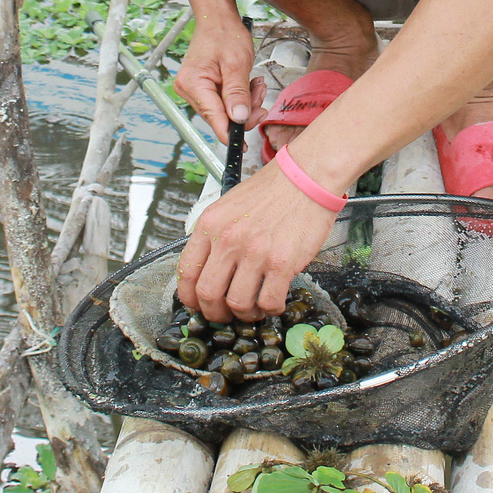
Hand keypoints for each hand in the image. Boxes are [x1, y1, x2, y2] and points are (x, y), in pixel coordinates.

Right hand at [173, 18, 264, 143]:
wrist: (217, 18)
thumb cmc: (225, 34)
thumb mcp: (237, 63)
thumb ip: (238, 93)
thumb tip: (239, 120)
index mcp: (193, 84)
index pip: (213, 118)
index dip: (230, 133)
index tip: (243, 147)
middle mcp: (189, 90)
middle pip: (220, 117)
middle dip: (244, 110)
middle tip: (260, 94)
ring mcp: (195, 90)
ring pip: (225, 110)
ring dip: (244, 102)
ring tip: (256, 83)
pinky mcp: (203, 88)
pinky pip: (224, 101)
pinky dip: (239, 96)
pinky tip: (248, 83)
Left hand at [177, 160, 338, 320]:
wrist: (306, 177)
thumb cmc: (272, 190)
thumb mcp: (229, 205)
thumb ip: (215, 235)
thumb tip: (209, 269)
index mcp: (210, 225)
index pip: (186, 272)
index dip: (190, 297)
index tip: (198, 304)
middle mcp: (228, 240)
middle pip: (207, 295)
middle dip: (215, 313)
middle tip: (226, 315)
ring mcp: (254, 253)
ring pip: (237, 304)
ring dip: (245, 314)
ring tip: (254, 308)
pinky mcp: (281, 263)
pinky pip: (268, 302)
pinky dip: (270, 309)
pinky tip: (274, 301)